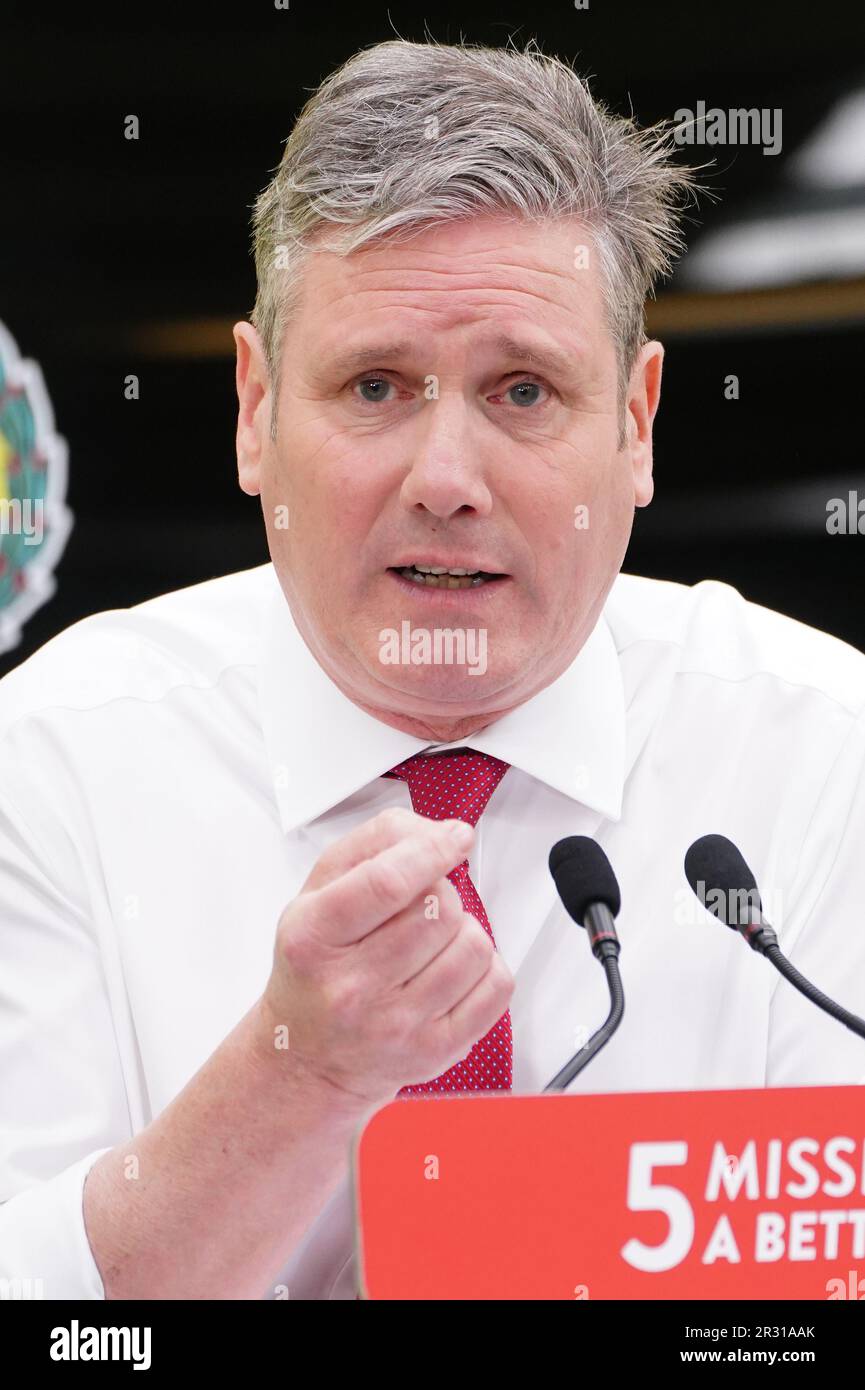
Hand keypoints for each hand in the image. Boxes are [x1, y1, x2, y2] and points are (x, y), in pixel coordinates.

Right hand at [260, 807, 513, 1105]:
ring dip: (463, 930)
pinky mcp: (435, 1052)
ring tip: (433, 942)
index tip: (455, 838)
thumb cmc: (316, 968)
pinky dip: (486, 967)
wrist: (309, 1059)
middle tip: (420, 908)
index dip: (432, 849)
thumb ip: (373, 845)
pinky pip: (495, 987)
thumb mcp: (317, 894)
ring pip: (473, 945)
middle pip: (439, 909)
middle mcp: (351, 987)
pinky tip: (453, 969)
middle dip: (441, 893)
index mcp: (313, 937)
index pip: (387, 882)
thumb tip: (440, 833)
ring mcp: (395, 1025)